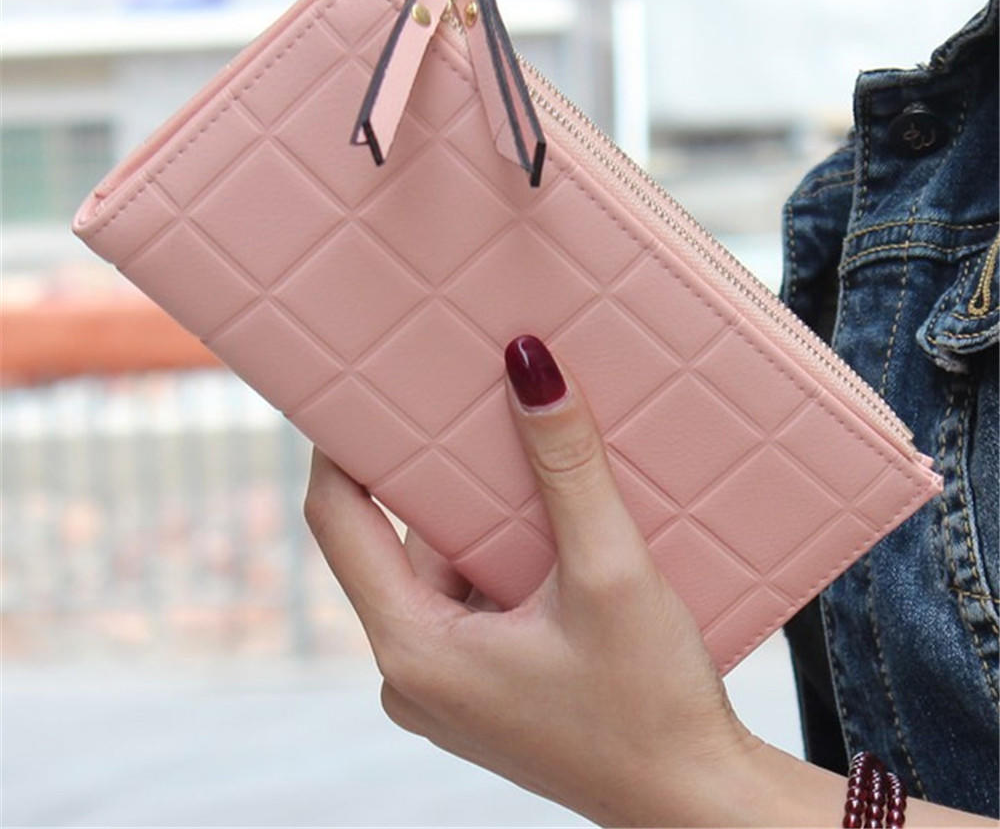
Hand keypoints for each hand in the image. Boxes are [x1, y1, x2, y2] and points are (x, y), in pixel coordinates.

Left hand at [304, 334, 756, 825]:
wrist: (695, 805)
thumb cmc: (653, 708)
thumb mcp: (610, 574)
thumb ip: (567, 467)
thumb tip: (530, 367)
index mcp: (414, 649)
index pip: (337, 520)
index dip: (339, 446)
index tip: (360, 386)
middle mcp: (412, 670)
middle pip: (390, 541)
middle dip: (427, 472)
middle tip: (463, 400)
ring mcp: (444, 684)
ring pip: (435, 566)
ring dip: (472, 513)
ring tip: (516, 452)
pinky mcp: (479, 687)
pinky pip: (464, 596)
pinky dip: (494, 554)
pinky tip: (544, 524)